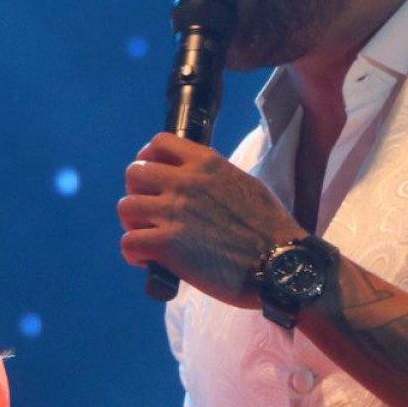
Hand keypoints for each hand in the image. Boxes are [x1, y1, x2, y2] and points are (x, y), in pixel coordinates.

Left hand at [118, 133, 301, 305]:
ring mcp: (174, 212)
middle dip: (137, 192)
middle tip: (149, 213)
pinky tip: (148, 260)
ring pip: (126, 207)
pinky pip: (129, 242)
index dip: (149, 160)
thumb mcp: (246, 184)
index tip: (154, 179)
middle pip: (135, 173)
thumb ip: (215, 178)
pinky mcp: (167, 245)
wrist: (281, 263)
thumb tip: (197, 183)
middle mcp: (185, 182)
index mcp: (206, 164)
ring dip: (134, 224)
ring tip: (148, 237)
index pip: (158, 143)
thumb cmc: (271, 229)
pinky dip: (134, 253)